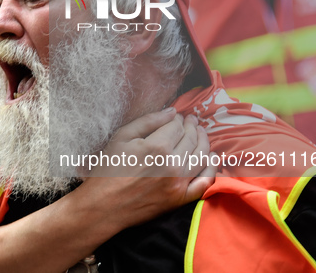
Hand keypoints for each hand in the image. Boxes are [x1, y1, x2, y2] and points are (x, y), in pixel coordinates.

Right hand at [77, 108, 216, 229]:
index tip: (177, 116)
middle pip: (191, 138)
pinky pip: (205, 182)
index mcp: (157, 146)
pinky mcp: (180, 198)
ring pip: (202, 156)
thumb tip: (172, 112)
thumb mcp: (122, 137)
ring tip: (201, 134)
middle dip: (193, 126)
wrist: (104, 204)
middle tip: (192, 121)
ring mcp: (179, 182)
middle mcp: (173, 163)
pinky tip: (211, 158)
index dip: (178, 118)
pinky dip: (211, 168)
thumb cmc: (109, 168)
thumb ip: (148, 121)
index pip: (177, 125)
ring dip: (204, 141)